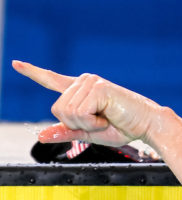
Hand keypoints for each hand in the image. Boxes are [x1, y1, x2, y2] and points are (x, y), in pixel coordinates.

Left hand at [12, 60, 161, 146]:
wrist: (147, 126)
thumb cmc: (124, 128)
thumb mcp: (90, 133)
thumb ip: (66, 132)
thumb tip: (40, 135)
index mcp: (81, 91)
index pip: (53, 80)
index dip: (34, 73)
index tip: (17, 64)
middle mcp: (83, 82)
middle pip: (58, 109)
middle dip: (76, 124)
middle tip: (100, 123)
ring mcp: (90, 82)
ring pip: (67, 112)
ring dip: (86, 124)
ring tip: (106, 119)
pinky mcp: (97, 87)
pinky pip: (79, 112)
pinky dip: (92, 122)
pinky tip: (108, 118)